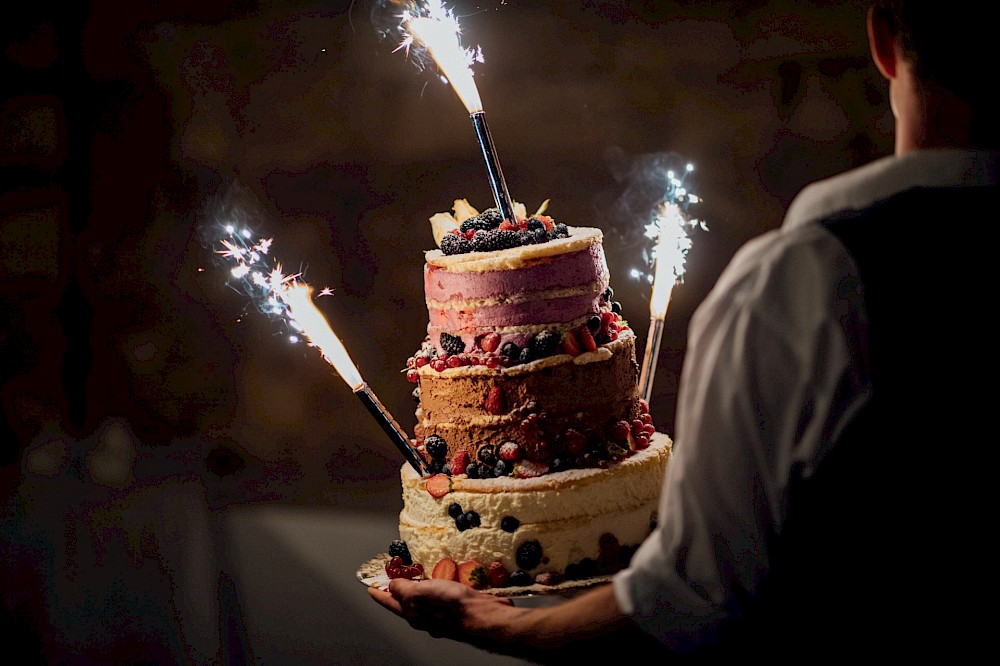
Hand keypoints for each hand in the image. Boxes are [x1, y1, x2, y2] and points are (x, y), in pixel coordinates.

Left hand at [369, 578, 517, 642]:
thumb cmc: (454, 607)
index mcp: (413, 614)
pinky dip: (438, 587)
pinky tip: (443, 579)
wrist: (485, 617)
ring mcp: (442, 614)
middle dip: (399, 590)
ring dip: (420, 587)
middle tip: (393, 577)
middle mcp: (425, 617)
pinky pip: (442, 596)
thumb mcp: (422, 592)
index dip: (379, 593)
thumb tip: (392, 585)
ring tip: (417, 574)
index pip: (390, 602)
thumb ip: (405, 588)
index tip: (370, 587)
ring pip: (425, 599)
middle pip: (406, 602)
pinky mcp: (457, 608)